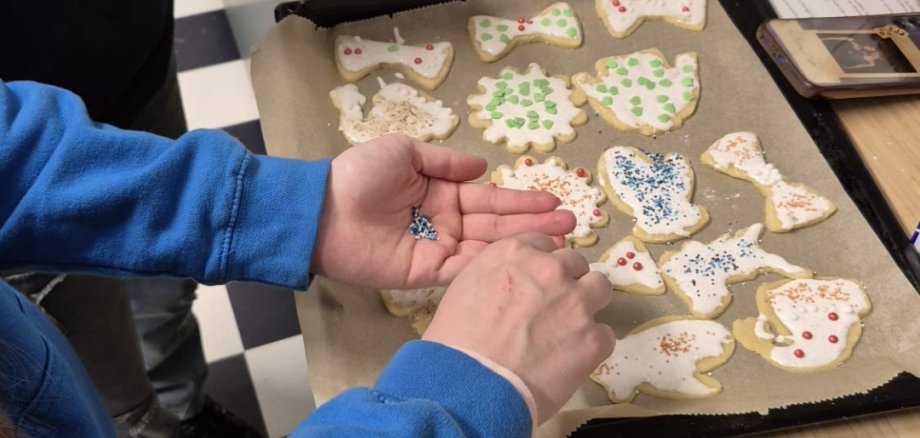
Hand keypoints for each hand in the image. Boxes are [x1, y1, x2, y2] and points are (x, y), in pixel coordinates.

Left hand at [311, 134, 575, 287]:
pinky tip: (523, 262)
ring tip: (560, 242)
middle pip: (496, 225)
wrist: (324, 212)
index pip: (489, 199)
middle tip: (570, 223)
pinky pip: (465, 270)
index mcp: (441, 193)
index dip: (520, 200)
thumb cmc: (361, 176)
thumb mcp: (404, 151)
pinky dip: (493, 266)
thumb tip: (483, 166)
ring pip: (488, 248)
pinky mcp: (426, 273)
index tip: (552, 200)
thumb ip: (445, 161)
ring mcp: (438, 249)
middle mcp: (445, 222)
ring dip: (523, 246)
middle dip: (533, 223)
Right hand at [422, 233, 614, 423]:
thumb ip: (496, 273)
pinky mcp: (594, 338)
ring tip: (571, 328)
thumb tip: (512, 282)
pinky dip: (591, 345)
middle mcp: (550, 269)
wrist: (471, 384)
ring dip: (588, 302)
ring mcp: (576, 302)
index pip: (542, 243)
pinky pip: (605, 334)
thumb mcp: (464, 288)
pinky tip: (570, 360)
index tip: (534, 282)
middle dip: (565, 281)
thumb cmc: (455, 341)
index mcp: (515, 253)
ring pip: (600, 287)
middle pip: (574, 262)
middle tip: (551, 308)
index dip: (540, 263)